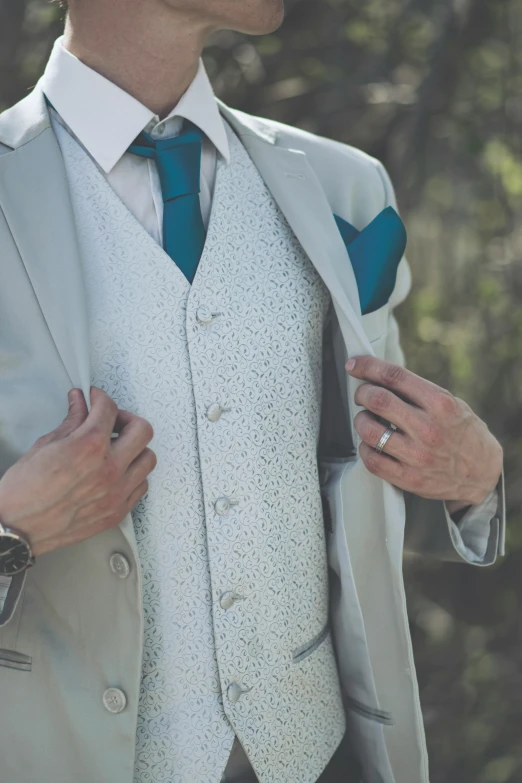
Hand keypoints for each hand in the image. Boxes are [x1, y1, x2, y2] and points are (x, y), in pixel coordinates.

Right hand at [0, 387, 156, 555]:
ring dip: (135, 448)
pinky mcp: (118, 512)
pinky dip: (134, 474)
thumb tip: (80, 404)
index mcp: (90, 447)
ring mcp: (117, 493)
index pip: (109, 409)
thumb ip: (71, 422)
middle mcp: (110, 469)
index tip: (95, 399)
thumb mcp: (45, 445)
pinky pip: (141, 485)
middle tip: (111, 421)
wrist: (17, 527)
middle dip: (126, 419)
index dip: (100, 398)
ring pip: (148, 459)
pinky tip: (118, 472)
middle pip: (142, 430)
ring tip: (117, 449)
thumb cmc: (24, 490)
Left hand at [346, 357, 502, 509]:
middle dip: (362, 393)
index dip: (367, 366)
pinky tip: (371, 444)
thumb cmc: (462, 432)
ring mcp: (418, 456)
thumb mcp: (449, 403)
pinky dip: (365, 448)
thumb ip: (417, 391)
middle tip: (362, 395)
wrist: (482, 472)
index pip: (394, 376)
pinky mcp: (409, 478)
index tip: (354, 365)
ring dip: (361, 421)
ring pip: (369, 431)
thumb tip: (377, 376)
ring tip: (367, 420)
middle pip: (377, 401)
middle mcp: (428, 429)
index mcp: (440, 404)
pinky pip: (372, 460)